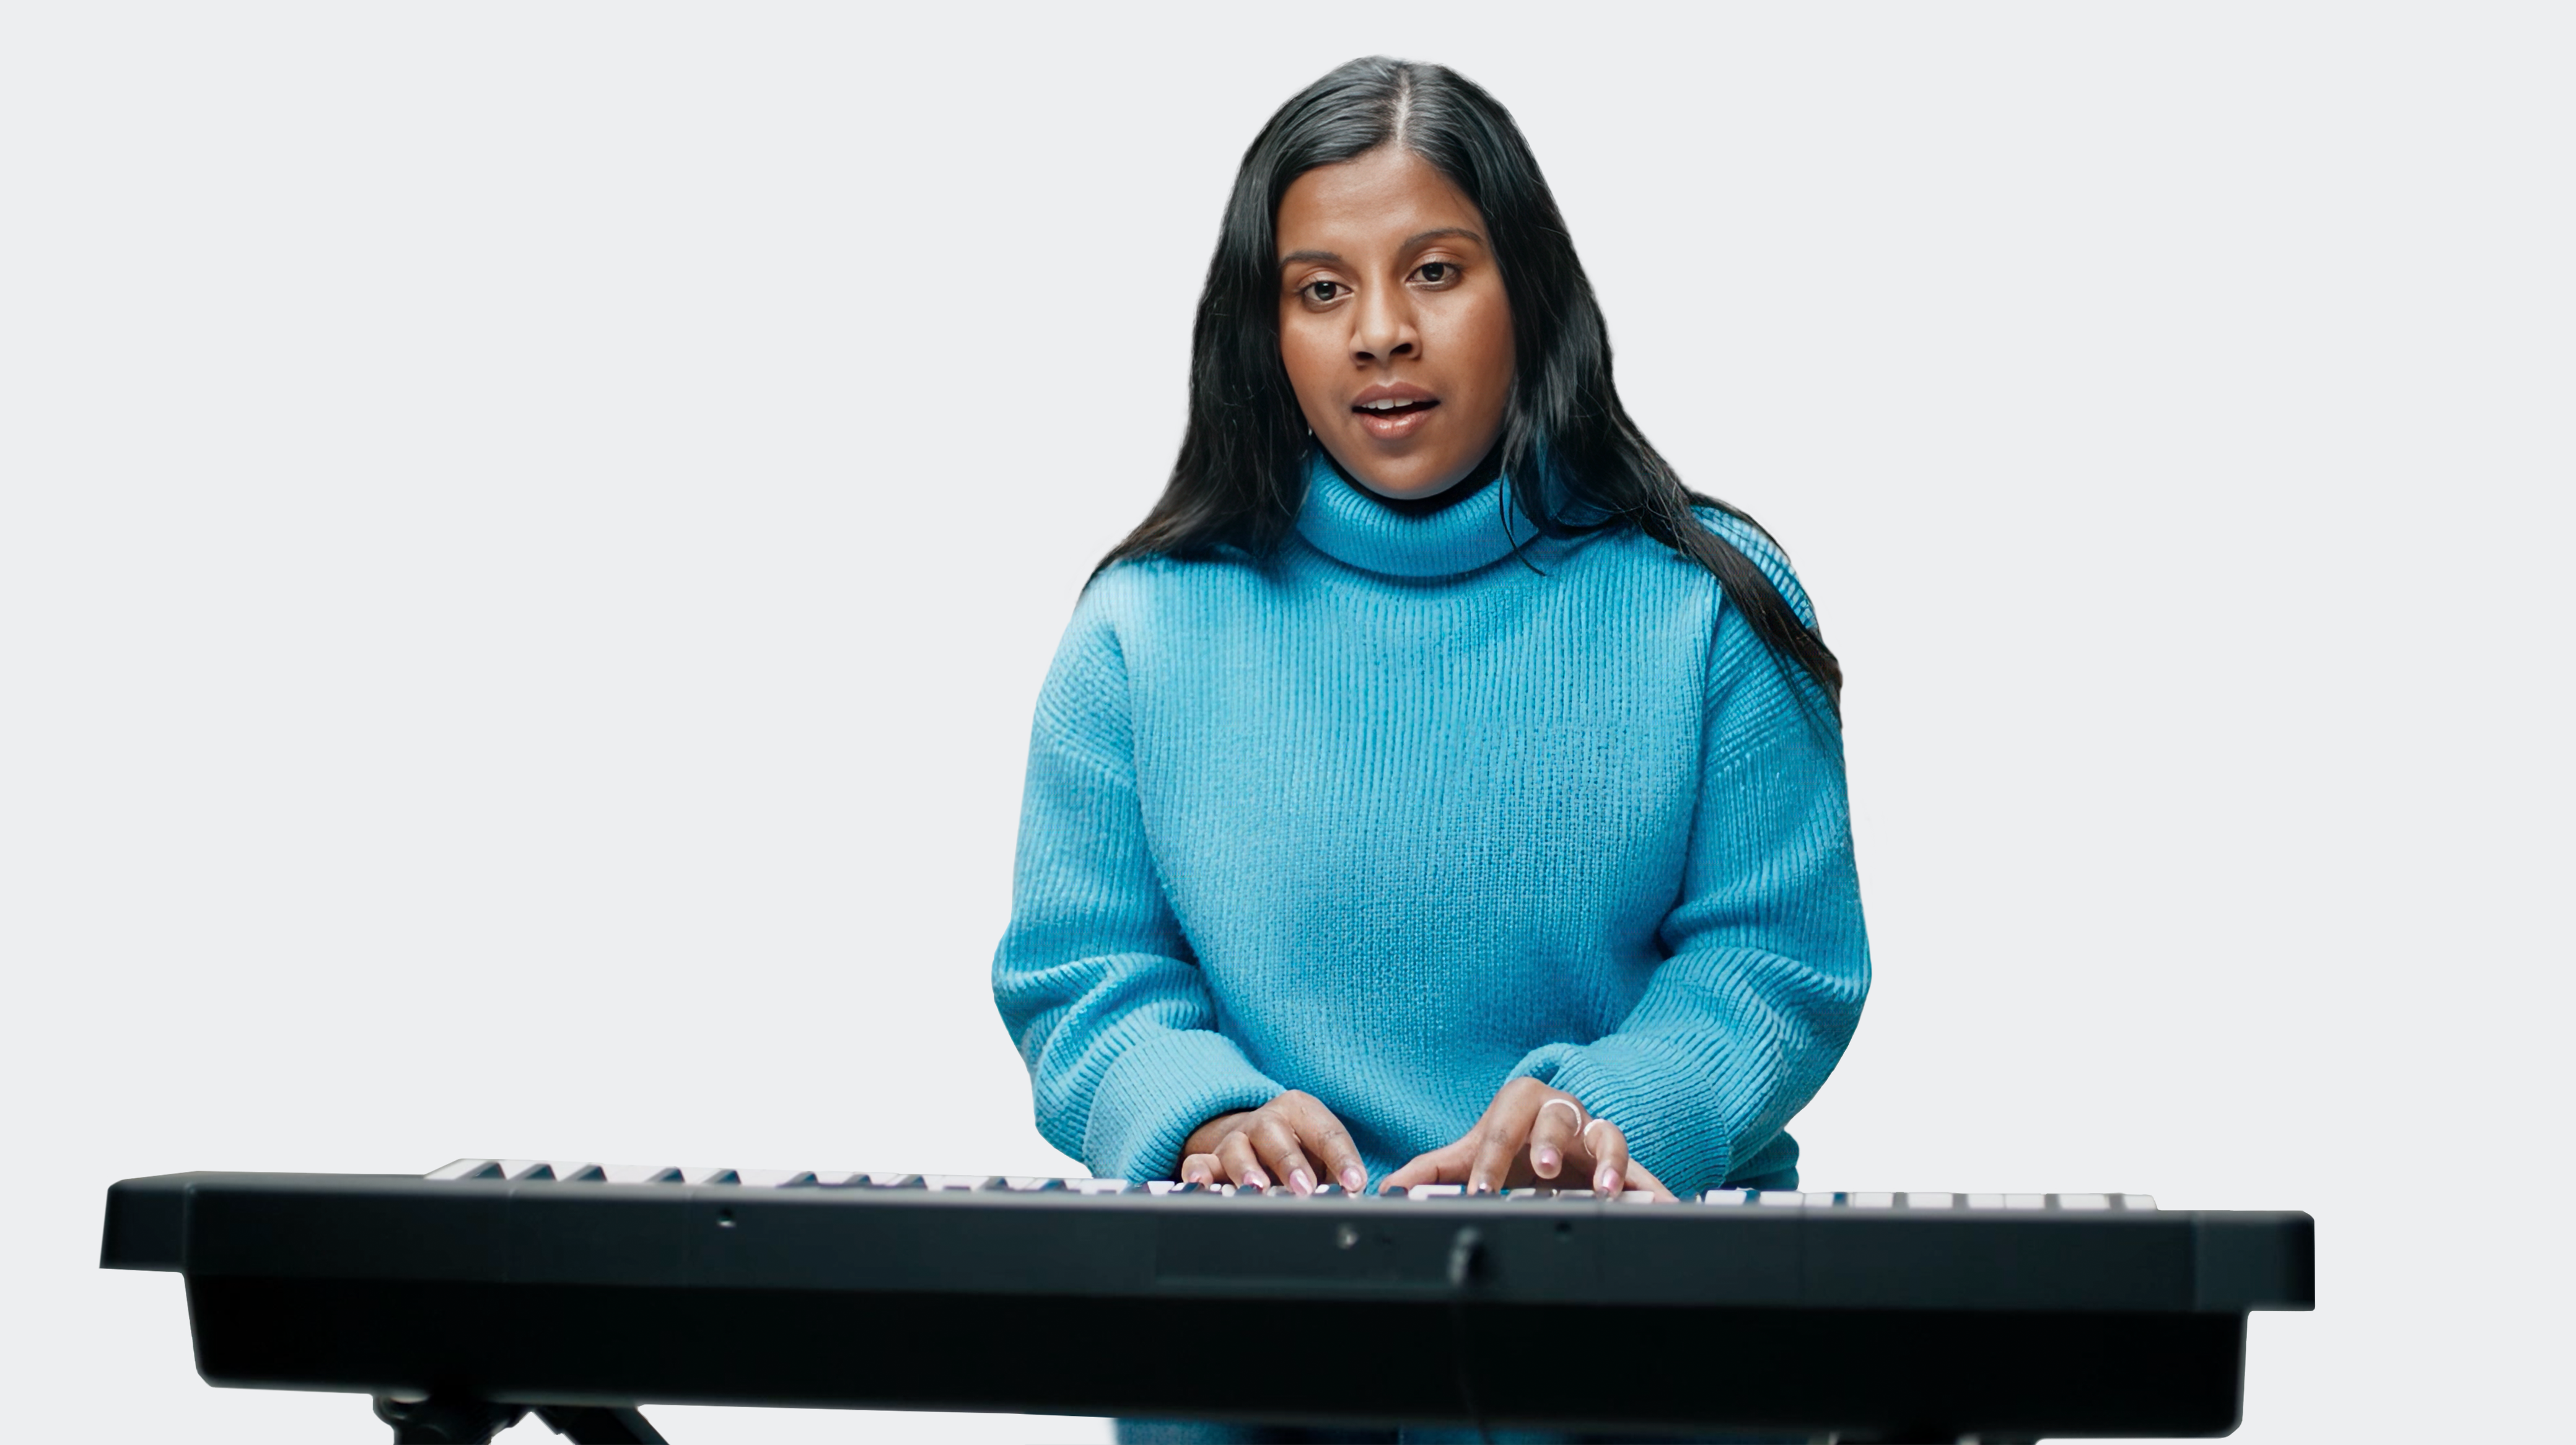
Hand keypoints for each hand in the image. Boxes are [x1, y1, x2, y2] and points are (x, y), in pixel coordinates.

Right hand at [1179, 1090, 1367, 1194]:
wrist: (1258, 1138)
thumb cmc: (1300, 1148)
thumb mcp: (1322, 1152)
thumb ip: (1338, 1172)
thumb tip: (1355, 1196)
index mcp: (1301, 1111)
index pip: (1326, 1132)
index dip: (1342, 1158)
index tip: (1354, 1183)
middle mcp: (1266, 1122)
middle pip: (1274, 1134)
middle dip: (1289, 1162)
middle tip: (1304, 1188)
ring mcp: (1236, 1139)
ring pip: (1237, 1149)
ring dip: (1247, 1170)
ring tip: (1258, 1189)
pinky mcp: (1211, 1159)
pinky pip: (1199, 1163)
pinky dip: (1198, 1173)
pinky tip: (1201, 1185)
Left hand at [1380, 1078, 1674, 1199]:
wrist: (1547, 1137)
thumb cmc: (1508, 1143)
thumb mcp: (1470, 1154)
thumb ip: (1429, 1171)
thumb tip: (1387, 1189)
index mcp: (1520, 1104)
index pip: (1502, 1130)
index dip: (1490, 1161)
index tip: (1480, 1192)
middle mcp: (1561, 1113)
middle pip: (1559, 1118)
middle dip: (1551, 1143)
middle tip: (1544, 1171)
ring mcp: (1595, 1135)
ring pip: (1608, 1136)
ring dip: (1610, 1163)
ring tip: (1609, 1190)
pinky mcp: (1622, 1161)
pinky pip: (1645, 1172)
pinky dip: (1655, 1190)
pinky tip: (1667, 1209)